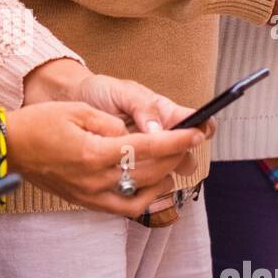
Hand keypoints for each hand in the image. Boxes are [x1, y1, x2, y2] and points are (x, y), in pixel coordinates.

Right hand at [4, 101, 205, 215]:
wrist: (9, 148)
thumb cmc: (39, 124)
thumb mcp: (76, 111)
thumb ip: (110, 123)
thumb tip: (133, 135)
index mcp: (94, 153)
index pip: (147, 148)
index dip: (176, 141)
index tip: (197, 133)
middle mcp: (95, 179)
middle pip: (149, 171)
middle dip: (175, 156)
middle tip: (190, 142)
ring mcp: (91, 194)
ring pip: (141, 194)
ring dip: (163, 178)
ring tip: (173, 162)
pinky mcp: (86, 201)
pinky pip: (124, 207)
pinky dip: (145, 198)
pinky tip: (153, 185)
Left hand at [71, 73, 209, 174]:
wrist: (74, 103)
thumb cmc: (101, 93)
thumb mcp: (123, 92)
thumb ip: (143, 108)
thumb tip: (159, 131)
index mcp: (165, 113)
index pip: (197, 122)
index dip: (203, 129)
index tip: (197, 134)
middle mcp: (161, 136)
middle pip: (187, 154)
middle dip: (181, 158)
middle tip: (163, 154)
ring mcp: (147, 155)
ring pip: (168, 173)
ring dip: (162, 174)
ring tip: (143, 168)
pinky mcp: (130, 168)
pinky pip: (145, 183)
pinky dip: (143, 185)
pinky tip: (131, 180)